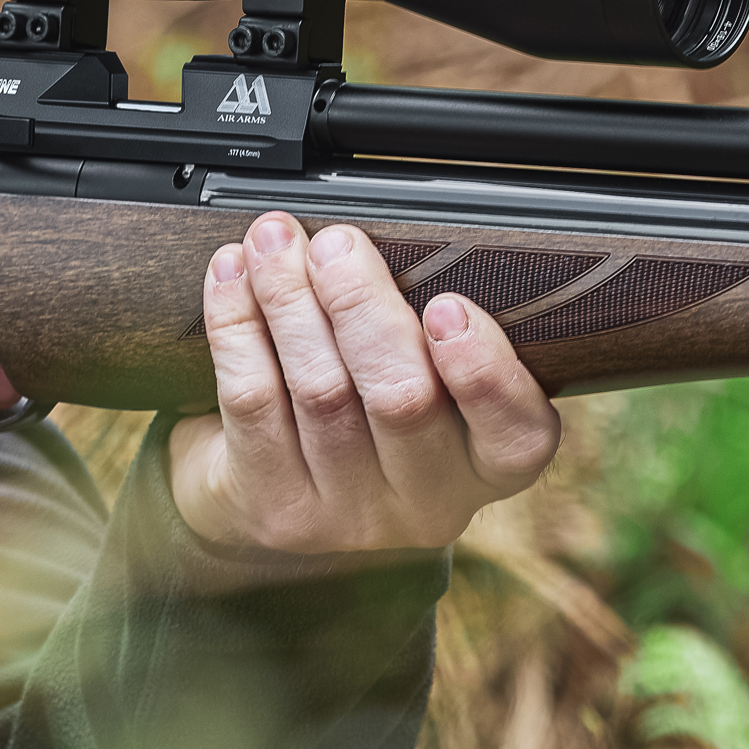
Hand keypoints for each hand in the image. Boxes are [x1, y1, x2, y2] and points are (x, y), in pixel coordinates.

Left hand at [168, 211, 562, 557]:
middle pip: (401, 400)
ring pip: (321, 391)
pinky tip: (232, 276)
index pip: (517, 434)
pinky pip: (252, 399)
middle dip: (363, 305)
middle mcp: (425, 501)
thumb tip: (386, 235)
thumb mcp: (422, 380)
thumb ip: (424, 325)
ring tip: (275, 242)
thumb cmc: (362, 414)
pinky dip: (238, 323)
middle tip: (337, 243)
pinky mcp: (272, 505)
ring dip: (292, 300)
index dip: (485, 371)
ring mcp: (345, 513)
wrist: (269, 496)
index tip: (448, 304)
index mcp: (484, 464)